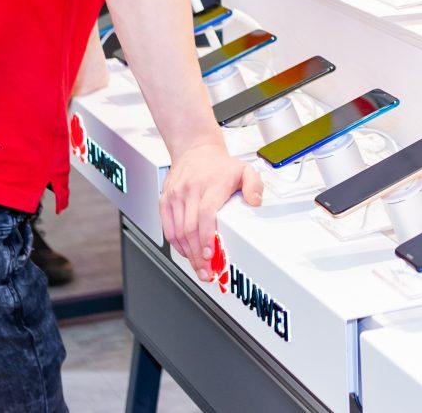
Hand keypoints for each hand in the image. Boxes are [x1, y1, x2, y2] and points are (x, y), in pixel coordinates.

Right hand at [161, 140, 262, 278]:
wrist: (194, 150)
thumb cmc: (219, 165)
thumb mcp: (244, 169)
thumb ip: (254, 185)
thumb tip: (256, 202)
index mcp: (211, 185)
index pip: (205, 213)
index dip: (207, 236)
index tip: (210, 253)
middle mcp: (191, 190)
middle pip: (191, 228)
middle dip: (198, 254)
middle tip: (207, 271)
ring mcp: (175, 196)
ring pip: (178, 232)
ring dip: (188, 253)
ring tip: (199, 268)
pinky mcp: (165, 201)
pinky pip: (168, 228)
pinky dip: (177, 244)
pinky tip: (187, 253)